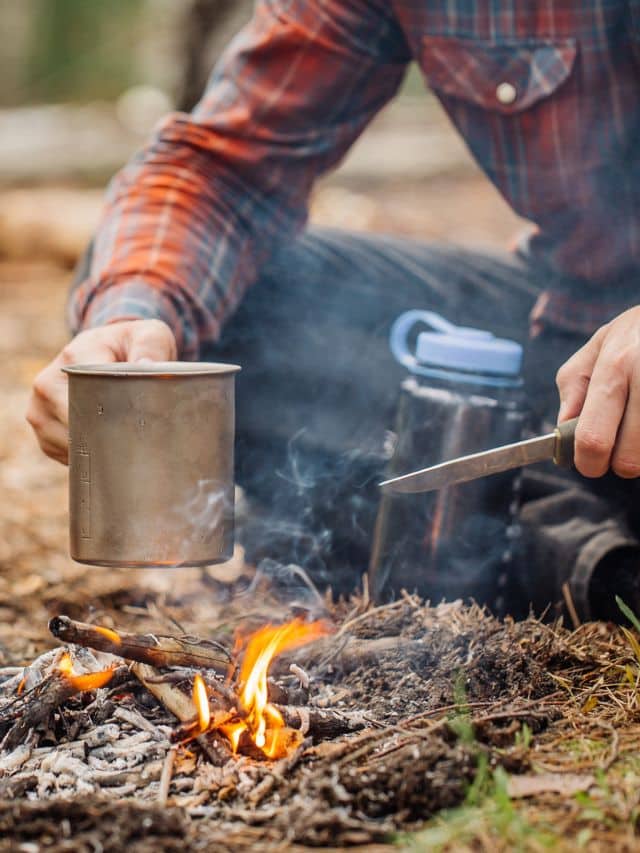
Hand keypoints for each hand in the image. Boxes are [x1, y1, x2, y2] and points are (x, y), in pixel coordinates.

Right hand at [26, 319, 176, 463]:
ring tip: (124, 438)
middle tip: (139, 440)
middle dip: (110, 437)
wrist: (108, 349)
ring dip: (99, 449)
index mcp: (73, 358)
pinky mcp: (42, 429)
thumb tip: (145, 366)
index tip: (140, 425)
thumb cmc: (131, 345)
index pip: (89, 398)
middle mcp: (47, 383)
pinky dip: (89, 455)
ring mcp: (39, 409)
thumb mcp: (149, 335)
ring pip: (71, 446)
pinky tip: (107, 443)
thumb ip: (151, 347)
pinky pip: (66, 455)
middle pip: (79, 428)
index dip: (116, 417)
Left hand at [556, 306, 639, 477]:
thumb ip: (574, 387)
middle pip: (629, 460)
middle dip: (620, 464)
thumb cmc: (639, 332)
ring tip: (639, 425)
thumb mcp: (599, 345)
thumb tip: (563, 429)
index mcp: (615, 367)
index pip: (593, 438)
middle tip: (621, 447)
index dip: (588, 462)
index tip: (590, 462)